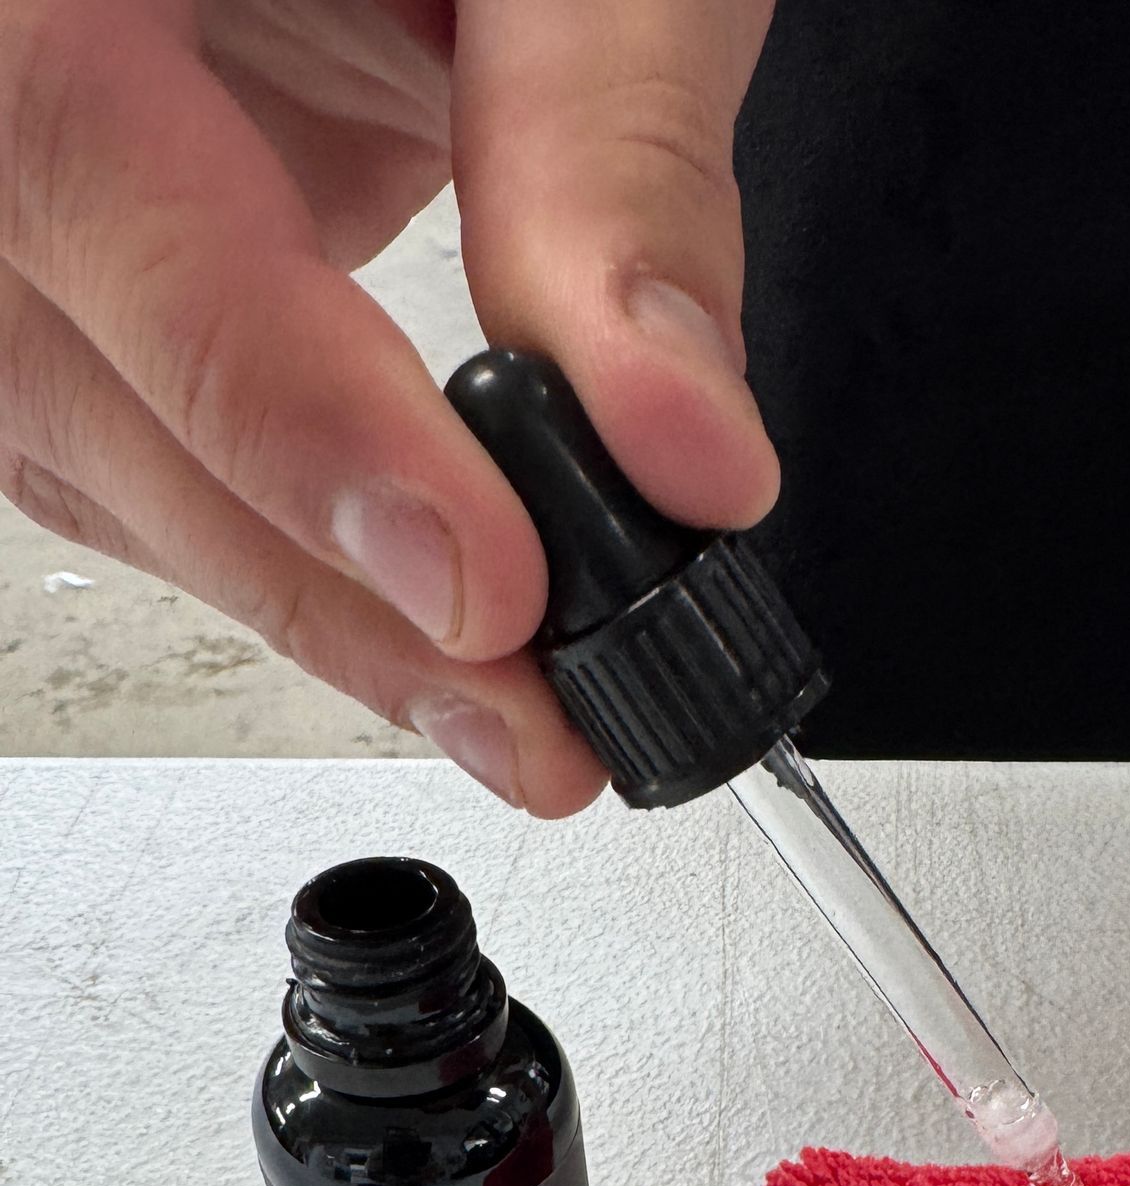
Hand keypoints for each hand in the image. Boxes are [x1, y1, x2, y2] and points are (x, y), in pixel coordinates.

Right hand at [0, 0, 777, 810]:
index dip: (289, 409)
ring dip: (306, 605)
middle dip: (322, 576)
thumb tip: (688, 447)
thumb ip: (611, 147)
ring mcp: (7, 156)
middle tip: (538, 721)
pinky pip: (122, 436)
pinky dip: (284, 548)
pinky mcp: (70, 254)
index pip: (89, 166)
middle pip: (67, 367)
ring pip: (78, 443)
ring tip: (512, 721)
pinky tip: (424, 628)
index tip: (482, 578)